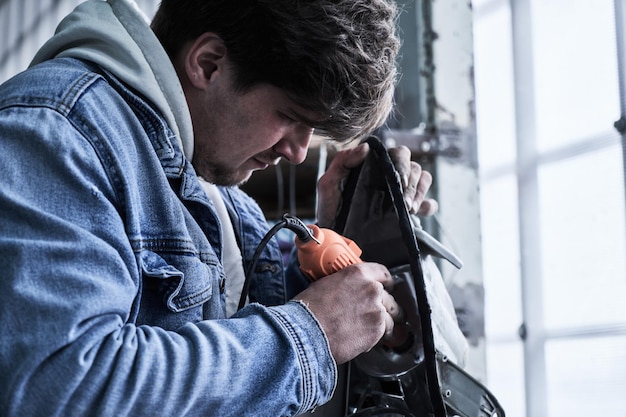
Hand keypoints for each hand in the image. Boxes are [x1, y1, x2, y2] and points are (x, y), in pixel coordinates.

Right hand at [293, 262, 398, 363]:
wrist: (307, 331)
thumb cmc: (310, 310)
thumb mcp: (326, 284)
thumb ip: (345, 285)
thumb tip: (348, 291)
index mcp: (359, 274)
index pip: (383, 273)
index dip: (386, 282)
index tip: (387, 287)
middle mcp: (372, 289)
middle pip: (389, 297)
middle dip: (385, 306)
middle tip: (378, 312)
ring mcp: (377, 310)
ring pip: (391, 316)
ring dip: (385, 323)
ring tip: (376, 329)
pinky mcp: (377, 330)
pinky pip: (385, 333)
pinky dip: (378, 337)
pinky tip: (365, 338)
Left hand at [316, 143, 437, 227]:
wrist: (334, 236)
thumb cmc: (331, 208)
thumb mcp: (329, 183)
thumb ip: (343, 161)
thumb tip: (366, 148)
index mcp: (375, 165)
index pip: (399, 154)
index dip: (403, 165)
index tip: (398, 181)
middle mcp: (391, 176)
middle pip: (415, 168)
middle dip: (412, 184)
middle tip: (405, 202)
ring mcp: (401, 193)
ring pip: (424, 180)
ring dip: (420, 193)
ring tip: (409, 209)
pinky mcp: (408, 211)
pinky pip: (429, 203)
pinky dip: (428, 205)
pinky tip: (420, 212)